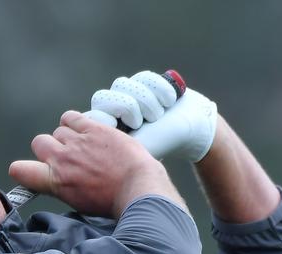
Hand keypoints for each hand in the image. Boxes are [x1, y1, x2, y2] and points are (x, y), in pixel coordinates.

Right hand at [8, 110, 178, 217]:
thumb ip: (59, 186)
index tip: (30, 171)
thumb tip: (51, 179)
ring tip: (83, 145)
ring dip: (67, 136)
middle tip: (66, 157)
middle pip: (39, 143)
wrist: (138, 187)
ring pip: (58, 130)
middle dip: (49, 149)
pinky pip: (71, 117)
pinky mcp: (93, 128)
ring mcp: (77, 142)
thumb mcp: (76, 202)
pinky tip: (83, 129)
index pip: (20, 170)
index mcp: (55, 180)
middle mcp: (61, 158)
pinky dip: (73, 121)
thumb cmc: (110, 200)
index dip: (23, 170)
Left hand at [89, 71, 217, 162]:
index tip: (115, 124)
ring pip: (122, 85)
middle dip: (126, 108)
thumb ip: (111, 144)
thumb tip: (90, 145)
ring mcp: (128, 94)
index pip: (90, 116)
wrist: (191, 130)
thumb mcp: (136, 147)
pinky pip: (143, 77)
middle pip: (102, 97)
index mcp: (106, 130)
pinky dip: (159, 89)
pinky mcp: (143, 81)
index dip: (101, 117)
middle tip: (141, 122)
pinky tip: (169, 102)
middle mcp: (112, 110)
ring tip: (158, 115)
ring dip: (145, 101)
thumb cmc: (162, 143)